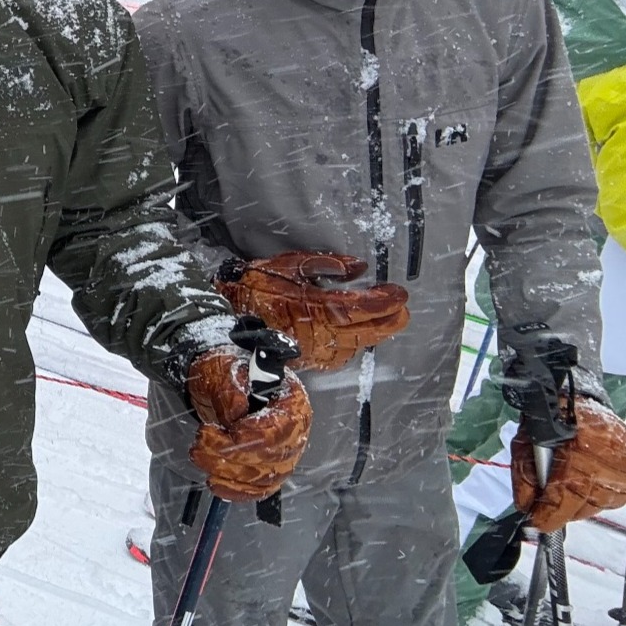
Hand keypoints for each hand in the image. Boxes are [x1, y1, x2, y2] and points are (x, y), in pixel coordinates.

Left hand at [186, 347, 312, 501]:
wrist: (216, 381)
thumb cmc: (225, 372)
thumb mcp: (224, 371)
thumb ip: (231, 391)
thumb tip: (237, 412)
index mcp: (290, 401)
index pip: (279, 428)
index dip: (252, 436)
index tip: (224, 431)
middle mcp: (293, 430)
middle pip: (272, 457)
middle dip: (232, 455)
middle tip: (200, 444)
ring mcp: (282, 452)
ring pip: (264, 476)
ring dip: (229, 473)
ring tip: (200, 457)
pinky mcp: (267, 468)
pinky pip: (259, 488)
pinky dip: (237, 490)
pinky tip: (215, 483)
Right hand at [216, 253, 409, 371]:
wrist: (222, 319)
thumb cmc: (253, 287)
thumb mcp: (286, 265)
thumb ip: (323, 265)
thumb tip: (358, 268)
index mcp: (313, 307)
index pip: (360, 307)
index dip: (385, 301)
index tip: (399, 293)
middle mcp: (317, 333)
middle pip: (366, 332)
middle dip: (390, 321)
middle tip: (403, 309)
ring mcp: (313, 350)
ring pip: (356, 345)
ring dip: (375, 333)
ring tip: (388, 319)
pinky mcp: (306, 360)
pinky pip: (340, 355)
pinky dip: (355, 343)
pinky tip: (358, 335)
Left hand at [514, 398, 625, 531]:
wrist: (583, 400)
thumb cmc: (554, 418)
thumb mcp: (527, 444)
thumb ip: (525, 478)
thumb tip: (526, 508)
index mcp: (582, 465)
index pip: (561, 506)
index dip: (545, 515)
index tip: (534, 521)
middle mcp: (611, 478)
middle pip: (578, 509)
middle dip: (559, 502)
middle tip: (549, 486)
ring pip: (593, 505)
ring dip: (578, 496)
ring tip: (570, 473)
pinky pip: (607, 497)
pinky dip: (593, 490)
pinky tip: (585, 474)